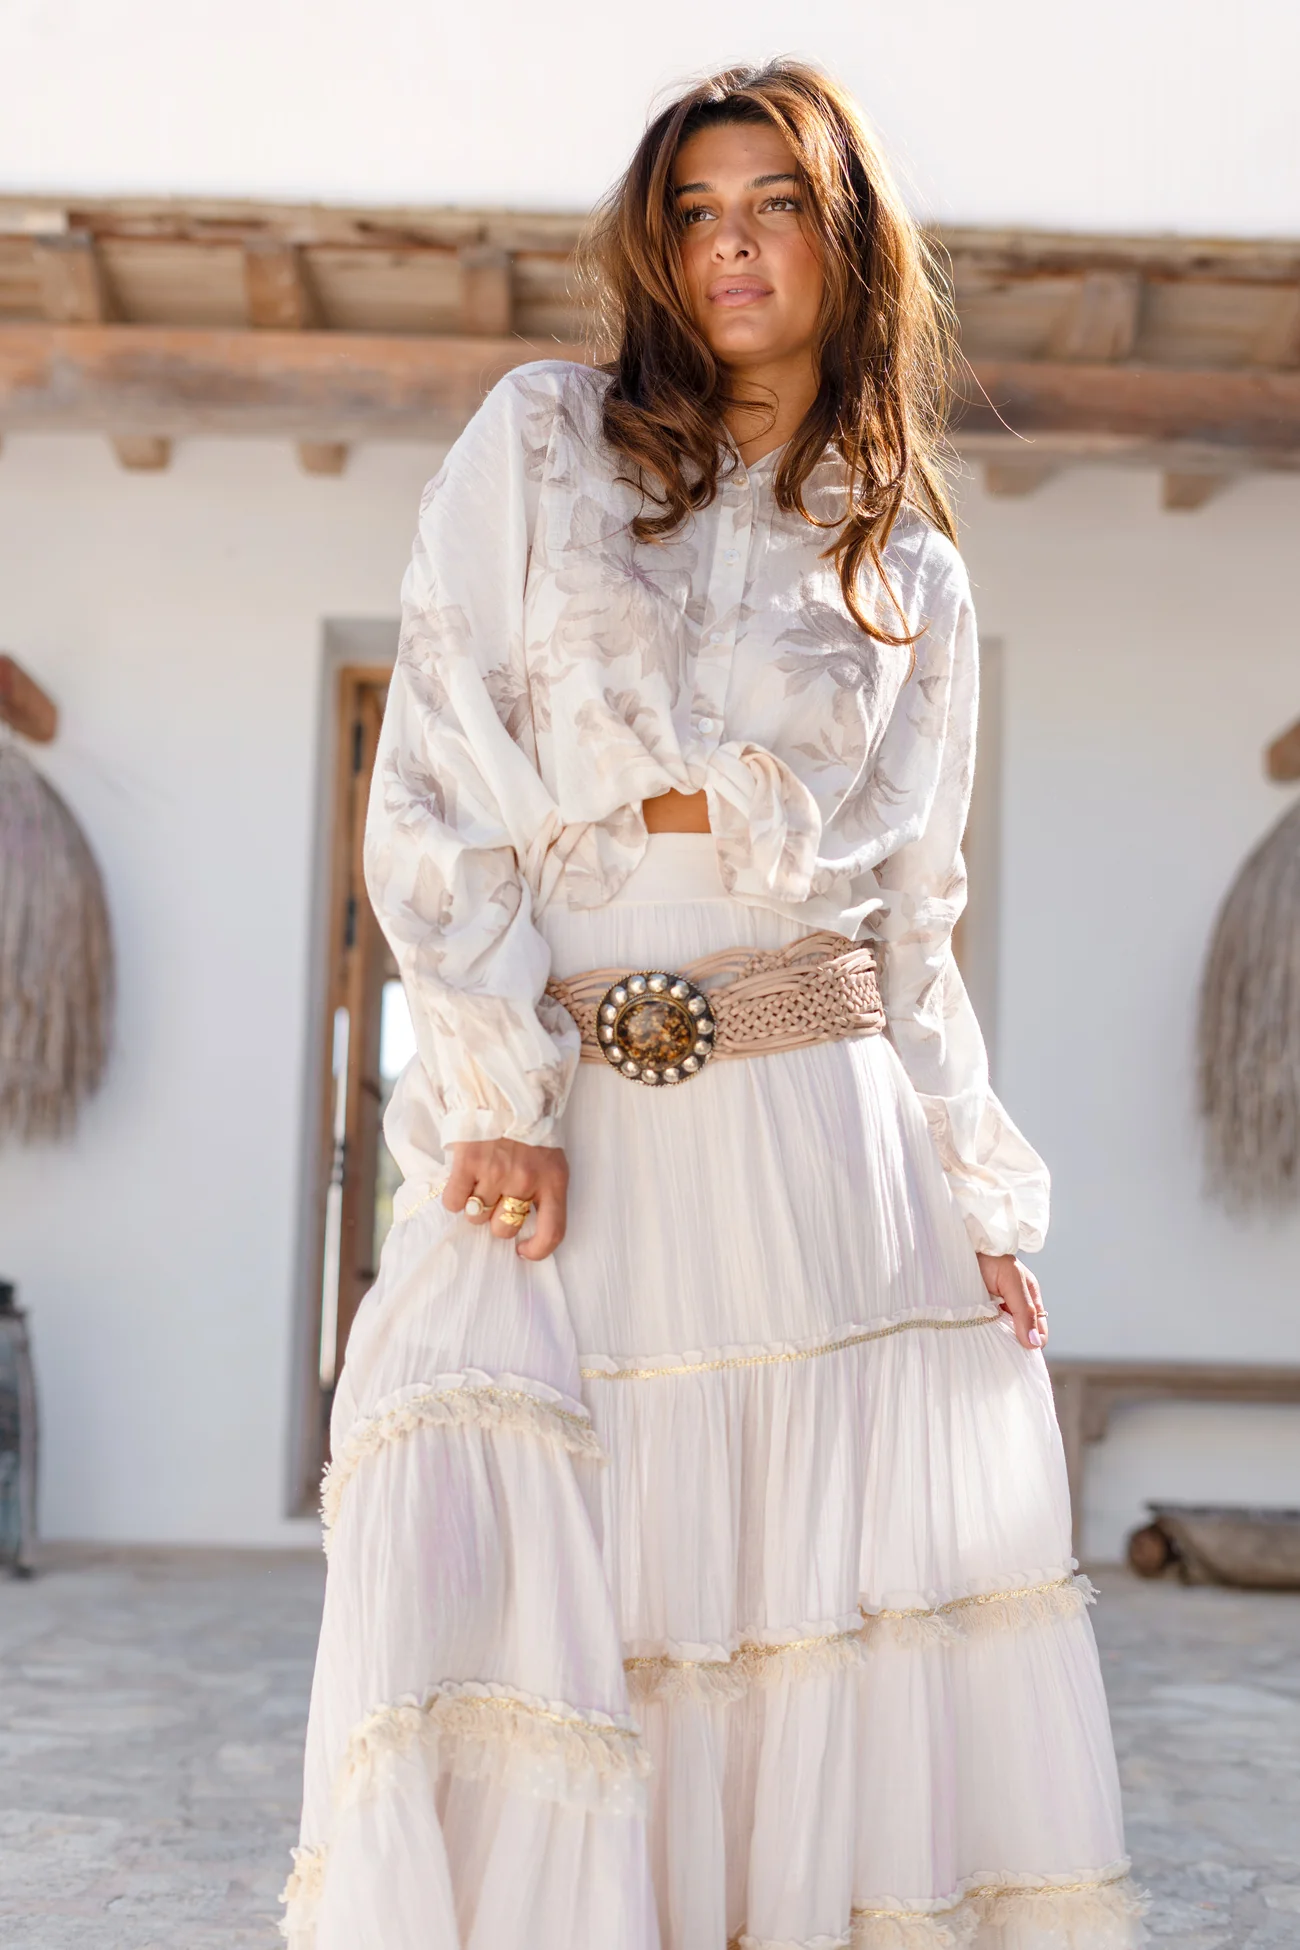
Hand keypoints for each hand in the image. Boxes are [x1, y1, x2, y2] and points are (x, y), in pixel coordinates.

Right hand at [443, 1139, 568, 1260]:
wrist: (507, 1089)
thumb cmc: (532, 1129)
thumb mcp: (552, 1159)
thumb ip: (544, 1191)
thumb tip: (523, 1231)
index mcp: (553, 1181)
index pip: (553, 1232)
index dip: (538, 1250)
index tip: (524, 1250)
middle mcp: (525, 1180)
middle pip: (504, 1228)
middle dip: (498, 1219)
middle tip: (497, 1198)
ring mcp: (495, 1172)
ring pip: (476, 1217)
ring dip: (475, 1205)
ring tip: (480, 1182)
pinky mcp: (468, 1162)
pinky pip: (453, 1202)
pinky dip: (454, 1196)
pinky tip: (462, 1180)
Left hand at [976, 1252, 1046, 1351]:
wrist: (963, 1248)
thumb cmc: (991, 1259)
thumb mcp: (1012, 1282)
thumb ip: (1024, 1310)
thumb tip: (1034, 1344)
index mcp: (1030, 1300)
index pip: (1039, 1333)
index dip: (1032, 1344)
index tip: (1019, 1352)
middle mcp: (1016, 1309)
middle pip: (1022, 1338)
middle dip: (1014, 1345)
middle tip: (1001, 1349)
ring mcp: (997, 1313)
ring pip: (1004, 1338)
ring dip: (998, 1342)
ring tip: (987, 1342)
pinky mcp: (980, 1315)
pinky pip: (986, 1333)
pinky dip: (983, 1336)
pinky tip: (977, 1336)